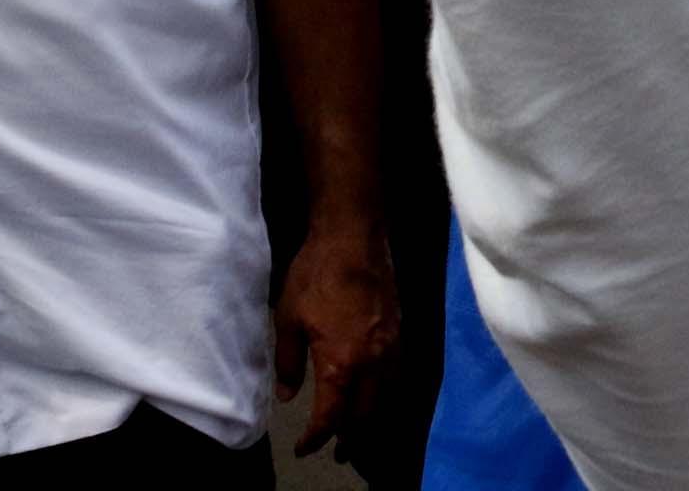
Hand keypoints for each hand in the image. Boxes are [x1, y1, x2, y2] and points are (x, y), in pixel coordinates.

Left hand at [274, 216, 400, 457]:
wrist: (354, 237)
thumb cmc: (314, 276)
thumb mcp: (288, 320)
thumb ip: (289, 363)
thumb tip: (288, 395)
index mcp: (341, 364)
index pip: (331, 417)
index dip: (316, 437)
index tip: (304, 448)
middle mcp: (372, 363)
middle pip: (365, 414)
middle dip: (350, 437)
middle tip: (338, 452)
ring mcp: (391, 347)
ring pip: (385, 396)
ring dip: (370, 417)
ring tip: (357, 430)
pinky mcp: (400, 330)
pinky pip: (396, 374)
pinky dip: (385, 392)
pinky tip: (375, 391)